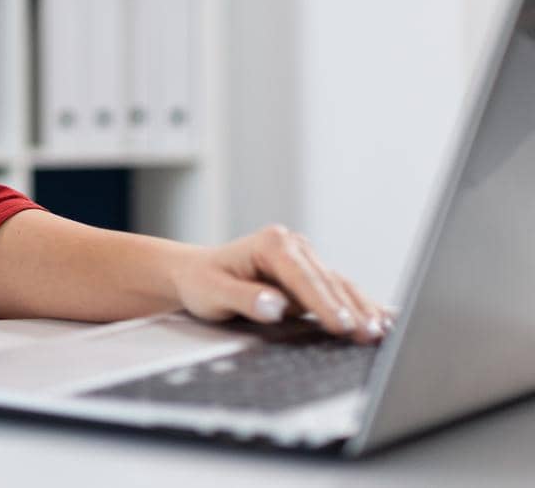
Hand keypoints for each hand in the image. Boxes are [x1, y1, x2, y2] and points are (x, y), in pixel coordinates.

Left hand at [171, 224, 391, 342]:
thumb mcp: (213, 293)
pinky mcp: (311, 277)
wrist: (196, 274)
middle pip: (328, 281)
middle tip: (370, 335)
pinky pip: (340, 291)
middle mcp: (293, 246)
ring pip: (340, 286)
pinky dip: (360, 306)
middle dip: (351, 309)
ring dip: (362, 309)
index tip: (342, 326)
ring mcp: (305, 260)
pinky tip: (383, 319)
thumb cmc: (202, 282)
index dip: (324, 303)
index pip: (304, 277)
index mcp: (271, 243)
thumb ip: (245, 299)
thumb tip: (276, 306)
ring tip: (382, 333)